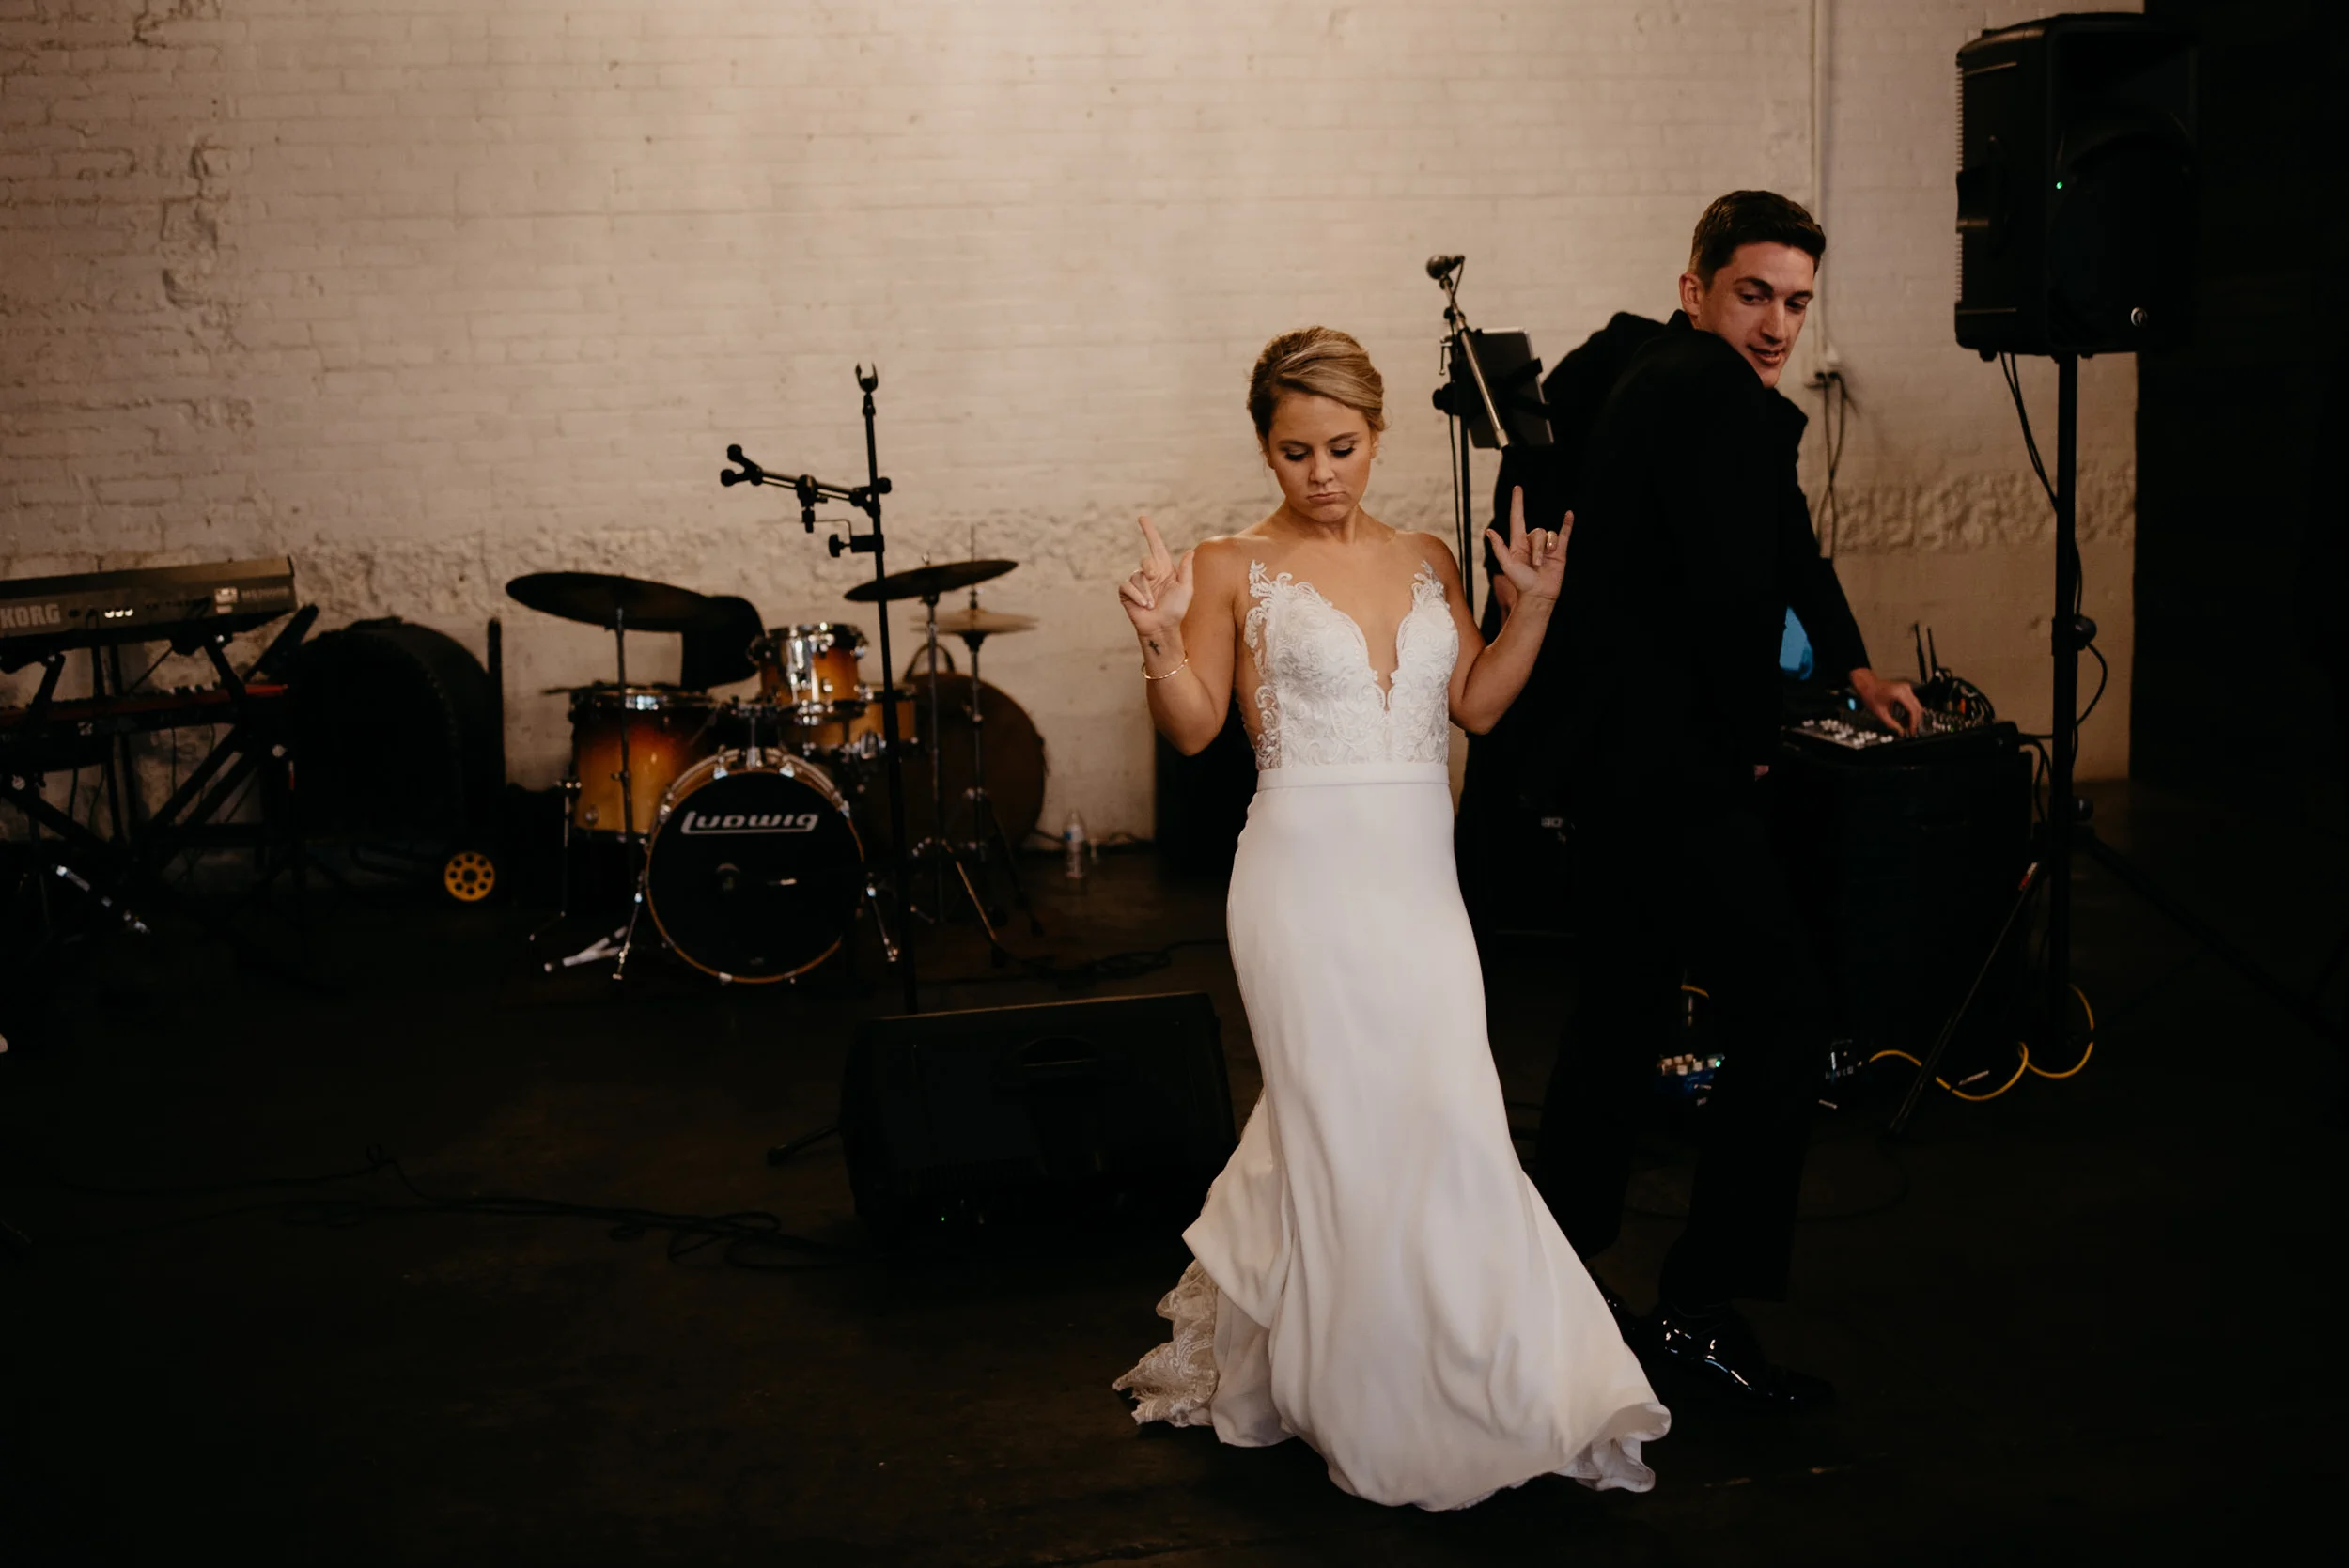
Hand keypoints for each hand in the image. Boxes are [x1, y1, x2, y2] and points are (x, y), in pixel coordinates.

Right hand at [1117, 514, 1193, 645]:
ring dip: (1146, 591)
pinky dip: (1136, 595)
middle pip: (1146, 560)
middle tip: (1155, 579)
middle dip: (1150, 568)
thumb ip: (1186, 570)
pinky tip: (1144, 605)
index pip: (1156, 546)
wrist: (1163, 628)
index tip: (1142, 517)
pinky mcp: (1126, 593)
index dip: (1149, 531)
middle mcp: (1149, 573)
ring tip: (1152, 604)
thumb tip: (1189, 551)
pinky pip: (1127, 586)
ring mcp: (1137, 583)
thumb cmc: (1176, 610)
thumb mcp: (1186, 589)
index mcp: (1164, 569)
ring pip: (1137, 576)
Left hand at [1483, 487, 1568, 614]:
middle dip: (1537, 547)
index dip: (1517, 503)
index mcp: (1518, 543)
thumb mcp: (1507, 565)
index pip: (1518, 518)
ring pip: (1549, 535)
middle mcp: (1532, 542)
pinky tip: (1569, 514)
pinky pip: (1564, 533)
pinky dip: (1567, 524)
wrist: (1538, 594)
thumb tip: (1488, 531)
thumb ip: (1499, 547)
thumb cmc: (1520, 582)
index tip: (1517, 488)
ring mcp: (1547, 546)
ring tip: (1544, 563)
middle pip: (1537, 532)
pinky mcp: (1560, 550)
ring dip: (1547, 548)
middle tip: (1536, 564)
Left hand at [1850, 667, 1925, 734]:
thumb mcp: (1880, 712)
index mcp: (1899, 693)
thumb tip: (1900, 731)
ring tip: (1907, 725)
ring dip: (1913, 716)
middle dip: (1915, 720)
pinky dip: (1911, 711)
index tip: (1912, 730)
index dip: (1913, 722)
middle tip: (1911, 730)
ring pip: (1917, 705)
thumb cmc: (1871, 695)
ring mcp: (1906, 688)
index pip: (1912, 710)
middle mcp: (1905, 689)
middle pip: (1917, 707)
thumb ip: (1891, 724)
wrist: (1867, 685)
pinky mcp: (1905, 689)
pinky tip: (1905, 718)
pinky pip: (1913, 702)